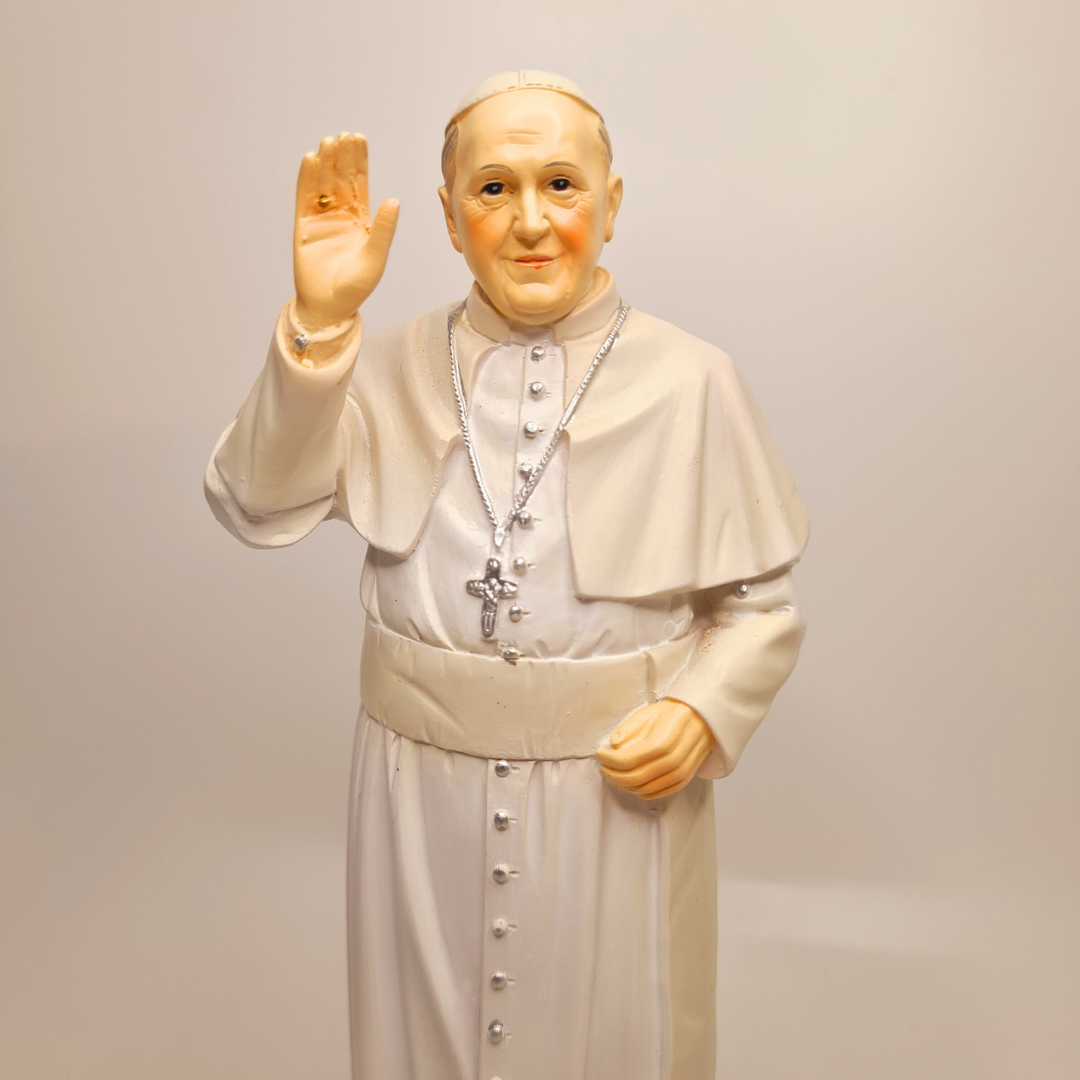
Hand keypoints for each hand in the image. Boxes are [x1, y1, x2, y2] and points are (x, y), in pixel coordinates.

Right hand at [293, 132, 399, 331]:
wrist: (328, 307)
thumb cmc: (356, 288)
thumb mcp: (375, 258)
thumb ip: (384, 230)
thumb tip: (394, 200)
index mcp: (360, 220)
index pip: (360, 184)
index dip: (359, 162)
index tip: (359, 139)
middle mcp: (340, 215)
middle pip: (340, 178)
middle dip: (342, 156)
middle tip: (344, 135)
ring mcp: (320, 219)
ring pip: (322, 184)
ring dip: (325, 163)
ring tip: (328, 142)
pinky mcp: (303, 226)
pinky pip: (304, 197)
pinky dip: (306, 178)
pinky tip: (310, 160)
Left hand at [596, 700, 716, 800]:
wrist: (701, 720)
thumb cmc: (672, 715)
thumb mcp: (648, 713)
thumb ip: (629, 728)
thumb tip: (613, 743)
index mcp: (663, 742)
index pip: (628, 760)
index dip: (609, 760)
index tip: (599, 754)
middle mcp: (673, 762)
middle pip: (634, 778)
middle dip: (613, 774)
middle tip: (603, 766)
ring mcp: (680, 774)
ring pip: (644, 789)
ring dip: (624, 784)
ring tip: (614, 773)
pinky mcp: (682, 781)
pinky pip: (656, 794)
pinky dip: (639, 792)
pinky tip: (630, 782)